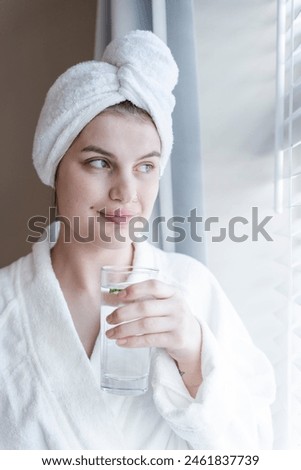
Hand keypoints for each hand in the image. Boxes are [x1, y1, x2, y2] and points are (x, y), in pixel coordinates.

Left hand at [105, 279, 202, 395]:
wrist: (194, 339)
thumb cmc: (172, 319)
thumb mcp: (165, 304)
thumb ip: (146, 300)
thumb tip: (114, 299)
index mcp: (173, 293)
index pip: (154, 285)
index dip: (135, 289)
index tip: (119, 296)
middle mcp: (177, 306)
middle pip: (145, 307)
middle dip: (122, 313)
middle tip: (109, 319)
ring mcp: (178, 323)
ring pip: (145, 325)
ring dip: (123, 330)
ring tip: (110, 333)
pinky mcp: (176, 340)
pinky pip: (149, 340)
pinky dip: (132, 341)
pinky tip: (121, 342)